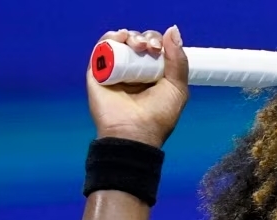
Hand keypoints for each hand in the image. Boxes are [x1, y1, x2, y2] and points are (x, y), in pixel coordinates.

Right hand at [86, 26, 188, 148]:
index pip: (155, 49)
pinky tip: (120, 38)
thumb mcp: (177, 88)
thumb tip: (173, 30)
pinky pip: (102, 49)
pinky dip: (110, 38)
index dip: (158, 42)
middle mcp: (134, 71)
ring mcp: (116, 71)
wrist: (134, 132)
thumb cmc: (158, 115)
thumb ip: (178, 61)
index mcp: (153, 75)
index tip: (159, 48)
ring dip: (130, 36)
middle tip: (149, 48)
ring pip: (121, 42)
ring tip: (137, 45)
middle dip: (145, 38)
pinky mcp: (98, 72)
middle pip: (138, 43)